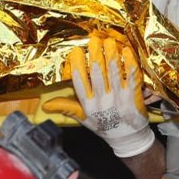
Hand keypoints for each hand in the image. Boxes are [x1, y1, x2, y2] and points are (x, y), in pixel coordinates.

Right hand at [43, 35, 154, 157]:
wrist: (128, 140)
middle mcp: (102, 102)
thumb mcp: (83, 120)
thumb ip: (67, 108)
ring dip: (111, 55)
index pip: (79, 82)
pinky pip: (130, 78)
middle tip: (94, 39)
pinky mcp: (133, 98)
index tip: (76, 51)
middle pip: (96, 74)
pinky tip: (126, 52)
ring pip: (113, 73)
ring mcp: (118, 100)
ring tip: (109, 41)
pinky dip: (129, 64)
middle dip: (95, 54)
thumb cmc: (105, 127)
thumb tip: (45, 105)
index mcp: (88, 105)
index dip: (77, 65)